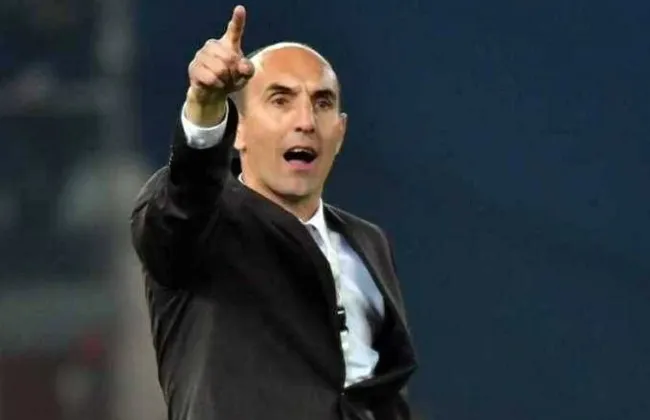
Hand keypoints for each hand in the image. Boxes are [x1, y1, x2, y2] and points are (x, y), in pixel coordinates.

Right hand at [185, 5, 253, 122]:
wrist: (213, 94)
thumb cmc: (230, 80)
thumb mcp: (244, 76)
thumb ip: (248, 69)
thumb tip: (243, 65)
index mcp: (228, 43)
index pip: (234, 30)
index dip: (237, 20)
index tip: (240, 9)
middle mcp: (213, 45)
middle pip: (230, 58)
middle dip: (233, 72)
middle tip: (230, 76)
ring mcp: (201, 55)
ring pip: (220, 69)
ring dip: (225, 80)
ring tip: (222, 80)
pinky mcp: (194, 67)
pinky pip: (211, 78)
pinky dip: (217, 85)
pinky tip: (215, 84)